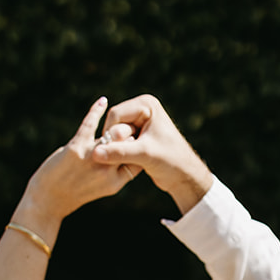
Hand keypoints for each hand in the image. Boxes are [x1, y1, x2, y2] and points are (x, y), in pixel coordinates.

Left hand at [18, 97, 138, 225]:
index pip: (137, 161)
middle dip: (131, 132)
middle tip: (129, 122)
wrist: (48, 201)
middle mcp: (107, 171)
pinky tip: (102, 102)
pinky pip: (91, 123)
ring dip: (116, 121)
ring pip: (113, 132)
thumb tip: (122, 149)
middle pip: (129, 144)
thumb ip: (112, 170)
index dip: (139, 148)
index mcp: (115, 183)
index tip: (138, 139)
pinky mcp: (77, 148)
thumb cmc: (73, 193)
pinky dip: (97, 110)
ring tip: (118, 113)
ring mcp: (92, 158)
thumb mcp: (100, 187)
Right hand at [93, 94, 212, 213]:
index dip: (110, 134)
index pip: (116, 114)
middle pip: (114, 122)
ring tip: (128, 160)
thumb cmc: (170, 161)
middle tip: (121, 158)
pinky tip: (128, 162)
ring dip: (116, 147)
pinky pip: (120, 140)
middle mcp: (142, 108)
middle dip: (114, 141)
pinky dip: (120, 150)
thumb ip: (119, 152)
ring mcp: (140, 120)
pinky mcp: (138, 133)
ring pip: (115, 132)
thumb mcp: (144, 155)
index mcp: (146, 104)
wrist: (184, 175)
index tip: (111, 152)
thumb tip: (95, 154)